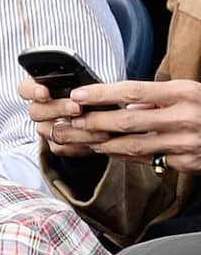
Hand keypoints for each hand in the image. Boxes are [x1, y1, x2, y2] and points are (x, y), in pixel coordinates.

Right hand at [18, 79, 110, 157]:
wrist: (104, 114)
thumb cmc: (92, 93)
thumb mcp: (86, 83)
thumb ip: (80, 83)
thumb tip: (85, 87)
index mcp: (41, 89)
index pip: (25, 89)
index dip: (32, 91)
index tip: (44, 93)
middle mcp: (40, 110)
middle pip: (36, 112)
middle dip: (58, 109)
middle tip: (77, 107)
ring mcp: (46, 129)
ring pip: (51, 132)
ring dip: (75, 130)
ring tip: (98, 127)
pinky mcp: (56, 145)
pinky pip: (63, 147)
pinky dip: (82, 143)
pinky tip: (99, 138)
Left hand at [65, 80, 200, 171]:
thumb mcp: (186, 92)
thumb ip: (153, 97)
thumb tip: (116, 101)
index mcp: (184, 93)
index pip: (133, 90)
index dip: (102, 93)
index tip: (78, 95)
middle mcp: (184, 117)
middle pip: (126, 120)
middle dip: (92, 122)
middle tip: (68, 121)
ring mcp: (185, 143)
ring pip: (131, 145)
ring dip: (100, 142)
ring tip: (79, 138)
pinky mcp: (185, 163)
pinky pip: (145, 159)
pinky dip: (121, 155)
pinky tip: (105, 150)